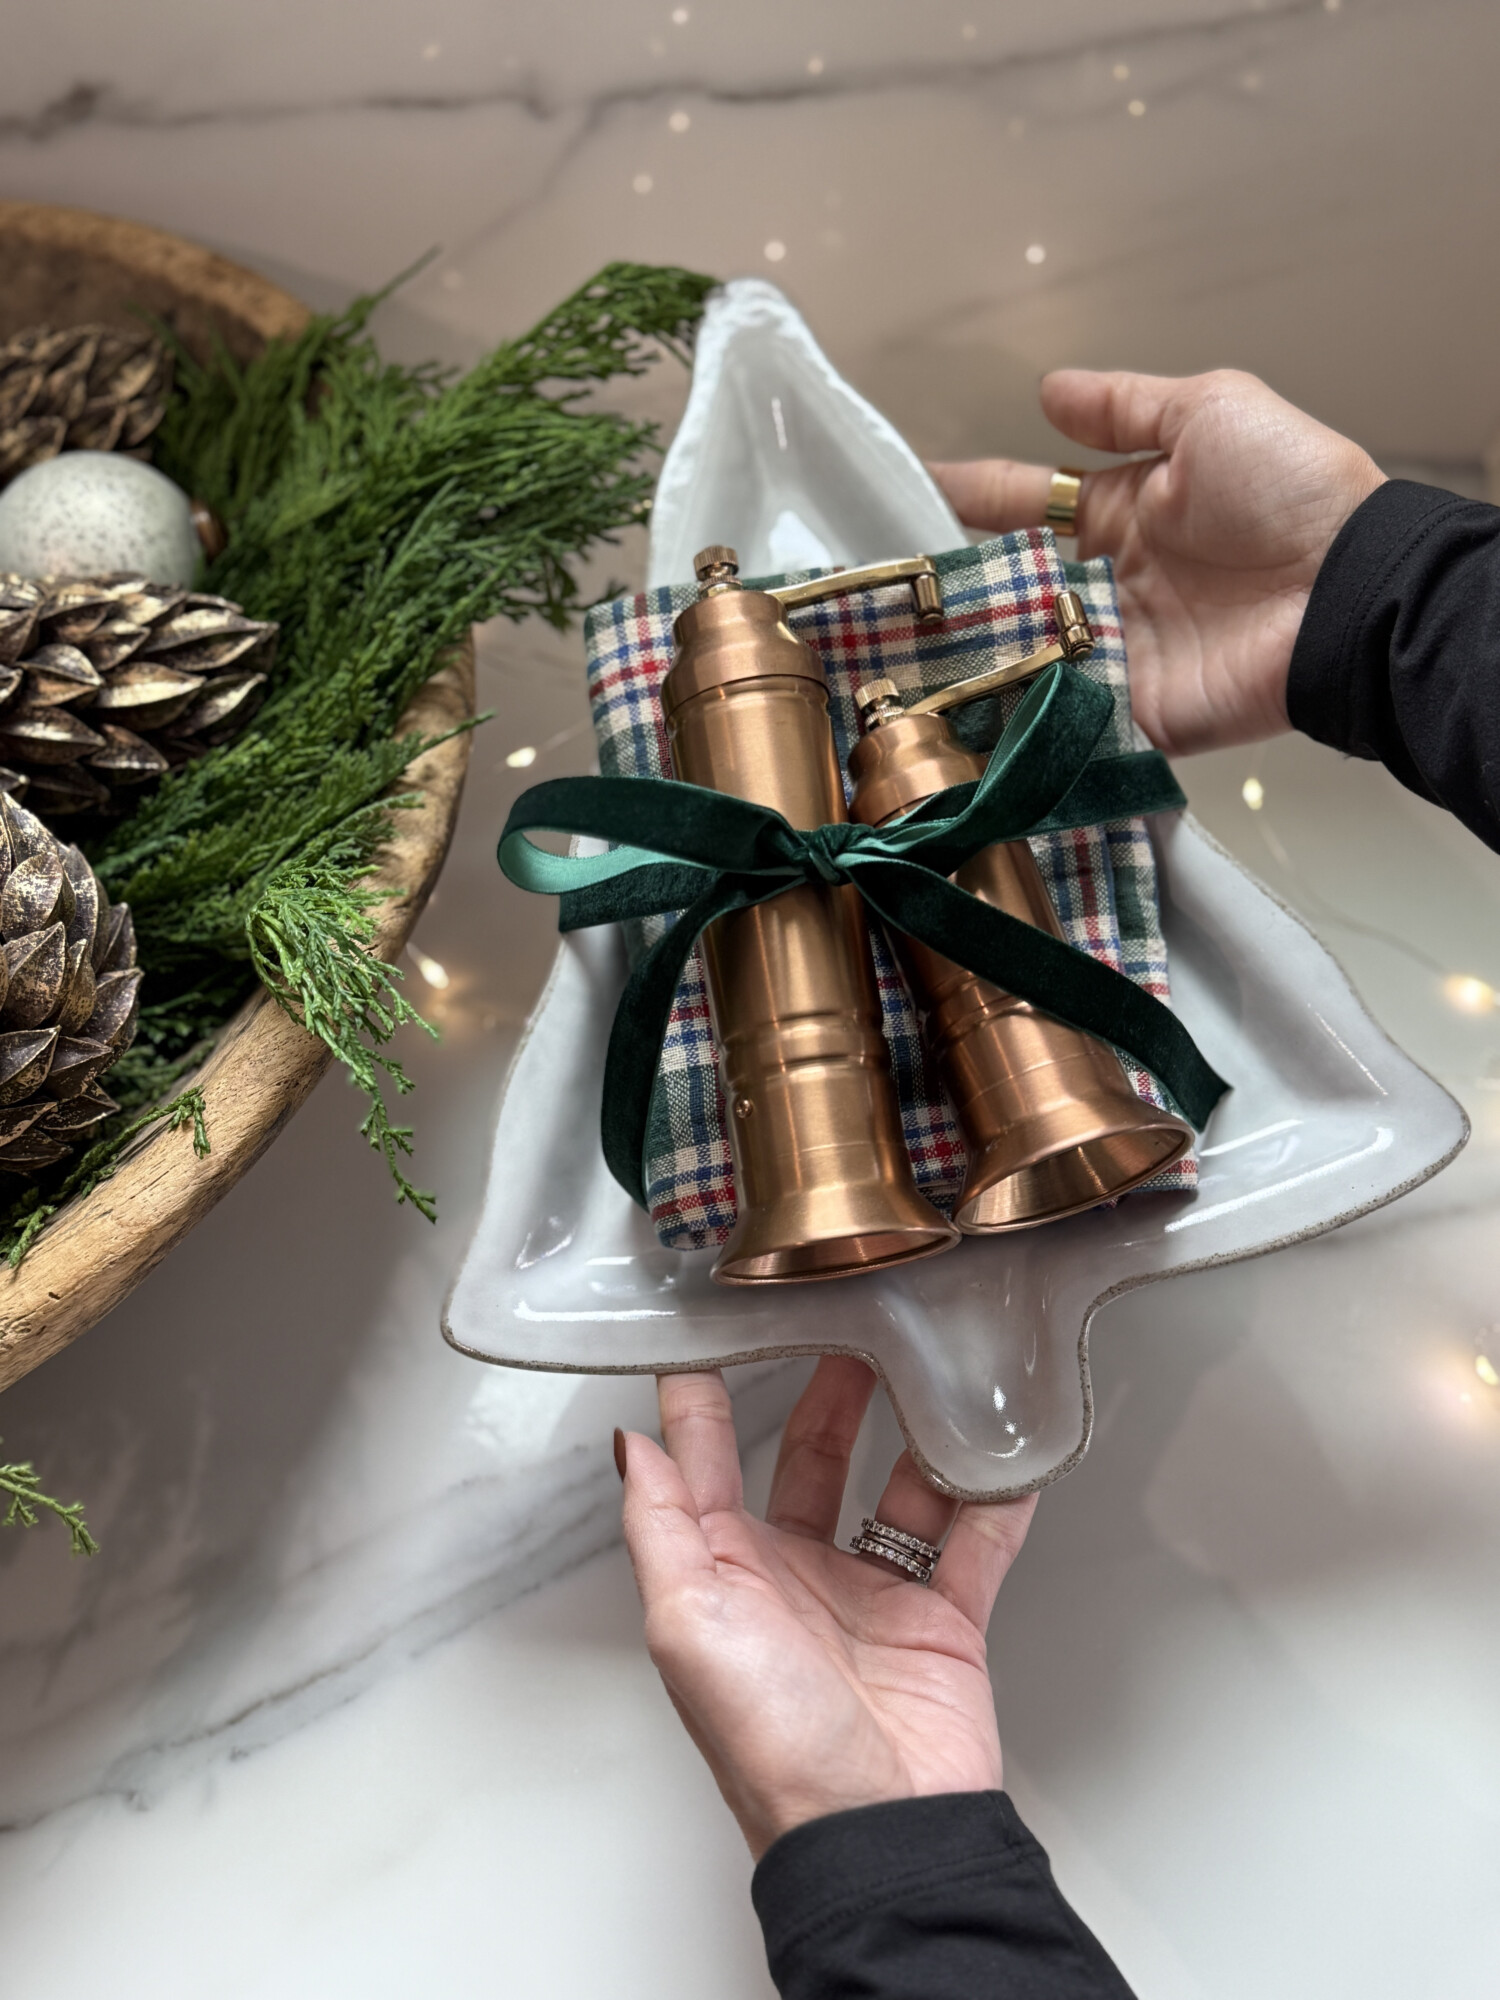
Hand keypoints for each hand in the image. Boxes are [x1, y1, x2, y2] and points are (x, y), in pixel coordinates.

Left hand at [617, 1357, 1035, 1859]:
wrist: (880, 1828)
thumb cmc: (770, 1742)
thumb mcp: (687, 1623)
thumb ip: (660, 1524)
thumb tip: (629, 1443)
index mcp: (726, 1573)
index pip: (707, 1462)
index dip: (707, 1396)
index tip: (718, 1328)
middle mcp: (795, 1576)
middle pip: (812, 1459)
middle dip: (829, 1392)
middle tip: (850, 1325)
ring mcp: (872, 1597)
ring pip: (897, 1489)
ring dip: (915, 1431)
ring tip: (933, 1367)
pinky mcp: (943, 1622)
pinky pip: (975, 1543)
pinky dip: (995, 1497)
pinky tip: (1007, 1450)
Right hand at [930, 368, 1385, 755]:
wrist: (1347, 590)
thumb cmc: (1292, 491)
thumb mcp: (1210, 411)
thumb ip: (1125, 406)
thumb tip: (1048, 390)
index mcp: (1126, 511)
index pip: (1028, 502)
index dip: (971, 496)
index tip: (908, 490)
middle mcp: (1114, 584)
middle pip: (1014, 586)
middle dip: (950, 587)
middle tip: (881, 587)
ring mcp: (1120, 651)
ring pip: (1024, 653)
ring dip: (966, 655)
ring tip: (891, 653)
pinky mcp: (1134, 713)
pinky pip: (1063, 718)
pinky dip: (1014, 720)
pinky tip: (948, 718)